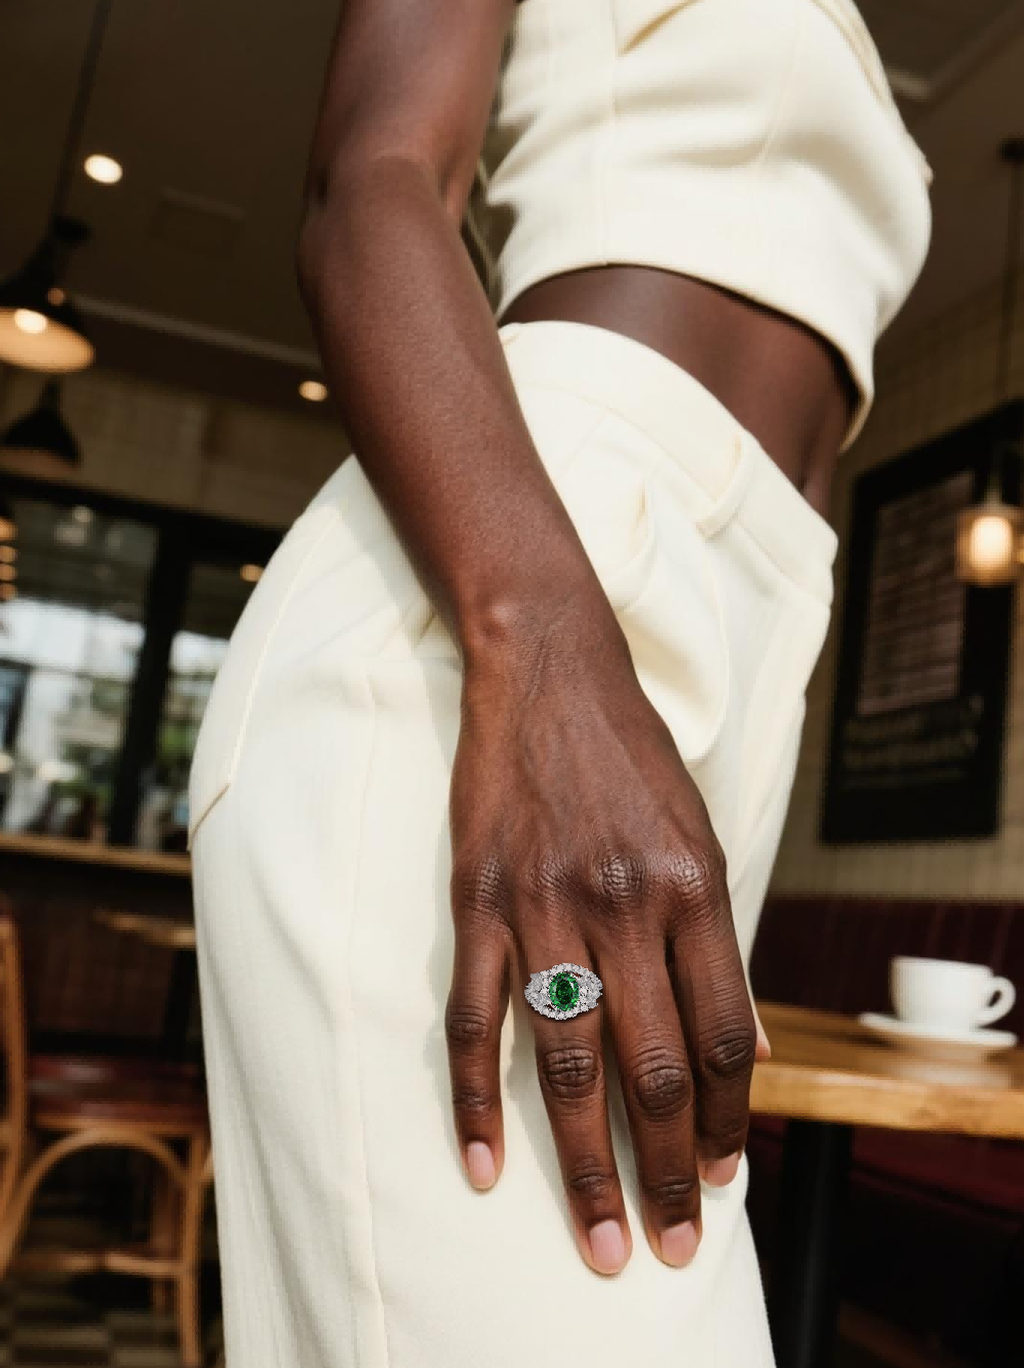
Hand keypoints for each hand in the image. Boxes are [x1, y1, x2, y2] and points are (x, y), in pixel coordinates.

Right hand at [445, 605, 768, 1275]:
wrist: (547, 675)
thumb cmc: (632, 759)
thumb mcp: (701, 836)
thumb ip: (722, 943)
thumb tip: (752, 1047)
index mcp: (693, 888)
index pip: (724, 1035)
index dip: (731, 1121)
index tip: (728, 1180)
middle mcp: (625, 904)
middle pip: (655, 1066)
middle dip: (669, 1171)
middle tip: (669, 1247)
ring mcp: (545, 904)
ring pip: (568, 1060)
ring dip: (584, 1163)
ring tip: (600, 1238)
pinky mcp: (478, 900)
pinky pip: (476, 1017)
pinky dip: (478, 1098)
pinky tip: (485, 1164)